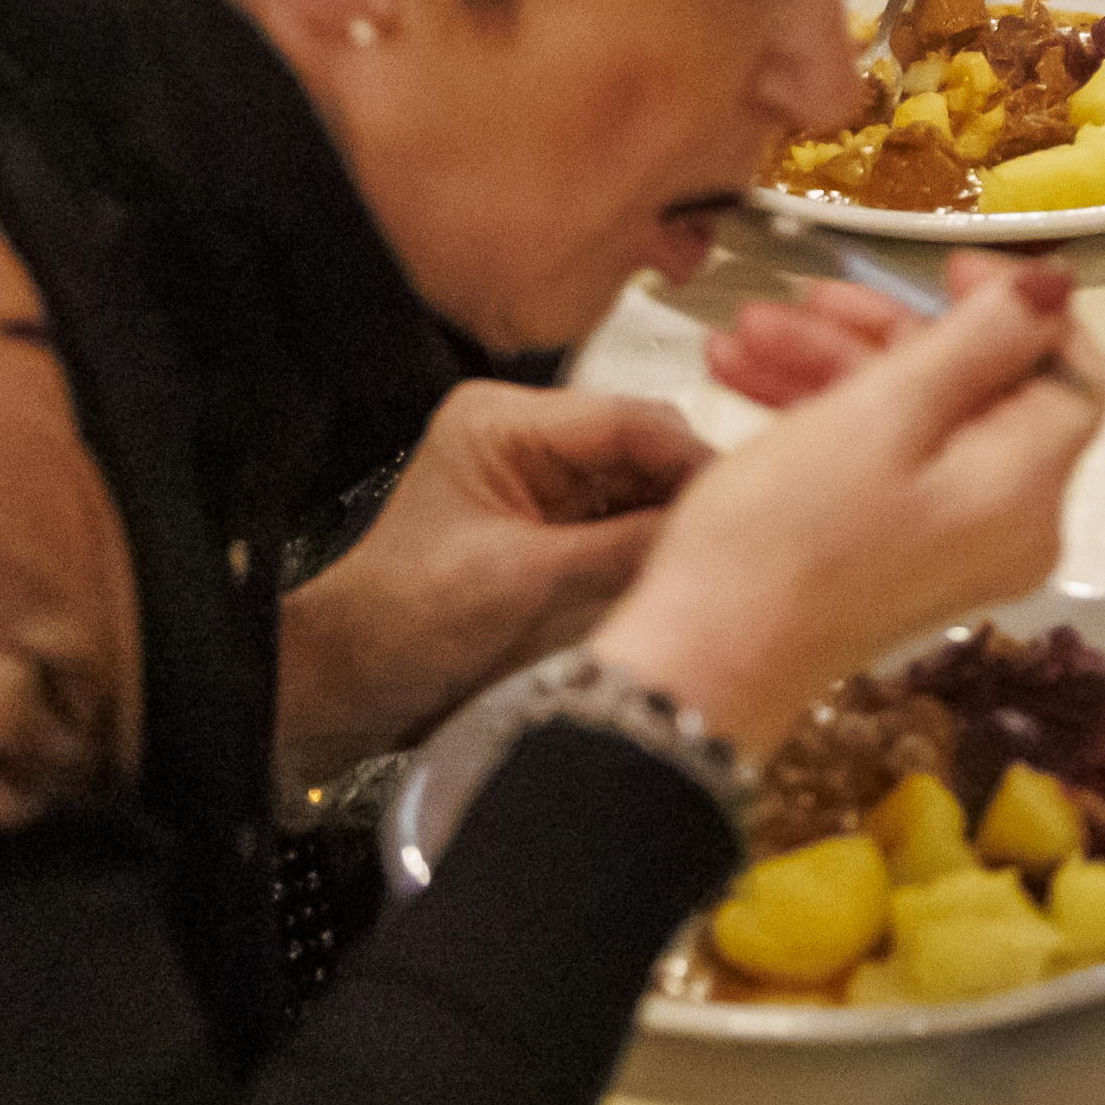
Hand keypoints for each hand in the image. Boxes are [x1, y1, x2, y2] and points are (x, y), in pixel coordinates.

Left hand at [277, 382, 709, 784]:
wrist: (349, 684)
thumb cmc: (411, 623)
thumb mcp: (526, 582)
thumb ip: (626, 547)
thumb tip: (722, 531)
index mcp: (504, 421)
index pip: (628, 420)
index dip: (694, 457)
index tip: (755, 498)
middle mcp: (526, 432)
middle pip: (640, 444)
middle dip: (690, 488)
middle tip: (750, 535)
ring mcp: (538, 475)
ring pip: (639, 481)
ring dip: (677, 517)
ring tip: (730, 554)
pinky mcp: (549, 519)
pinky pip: (621, 516)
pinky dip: (653, 540)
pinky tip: (687, 566)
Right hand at [585, 253, 1104, 754]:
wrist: (699, 671)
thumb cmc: (793, 531)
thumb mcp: (885, 413)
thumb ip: (978, 340)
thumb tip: (1057, 284)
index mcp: (1028, 485)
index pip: (1072, 374)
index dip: (1020, 311)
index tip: (944, 266)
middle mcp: (1009, 522)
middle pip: (981, 392)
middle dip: (888, 332)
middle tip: (803, 293)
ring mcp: (949, 545)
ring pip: (916, 422)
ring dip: (834, 364)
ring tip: (742, 329)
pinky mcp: (891, 559)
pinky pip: (881, 465)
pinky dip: (823, 416)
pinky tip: (738, 377)